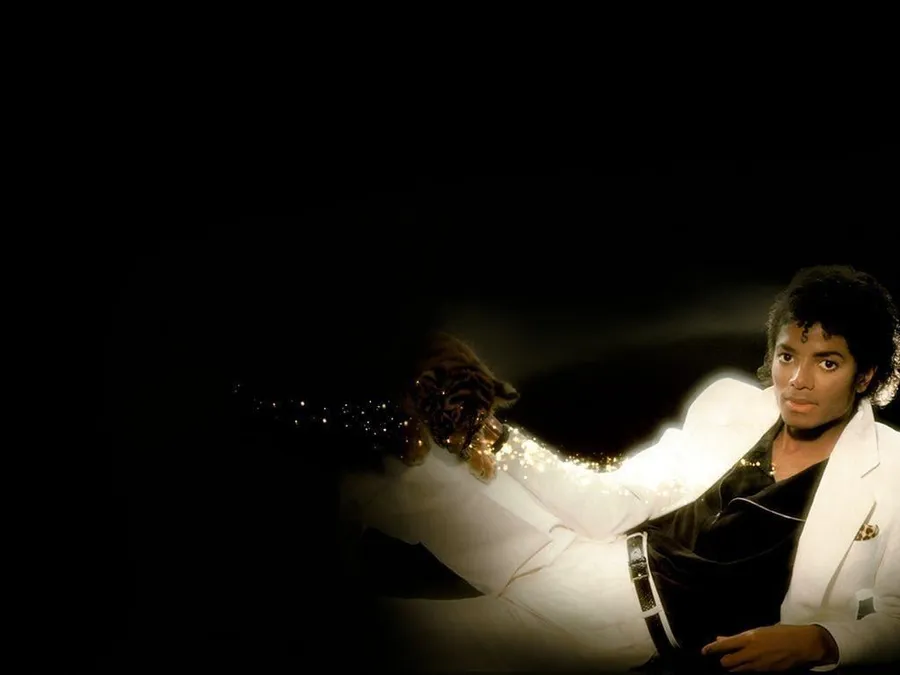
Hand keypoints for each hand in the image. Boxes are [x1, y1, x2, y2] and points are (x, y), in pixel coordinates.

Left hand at [701, 624, 837, 671]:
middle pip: (727, 662)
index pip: (724, 645)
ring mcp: (758, 664)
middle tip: (723, 658)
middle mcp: (751, 652)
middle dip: (723, 661)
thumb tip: (720, 638)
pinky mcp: (766, 672)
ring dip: (734, 667)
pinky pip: (750, 673)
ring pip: (737, 670)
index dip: (711, 649)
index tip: (703, 651)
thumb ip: (737, 638)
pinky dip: (746, 670)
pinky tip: (748, 665)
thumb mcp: (757, 631)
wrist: (802, 644)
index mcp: (748, 638)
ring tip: (735, 662)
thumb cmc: (779, 633)